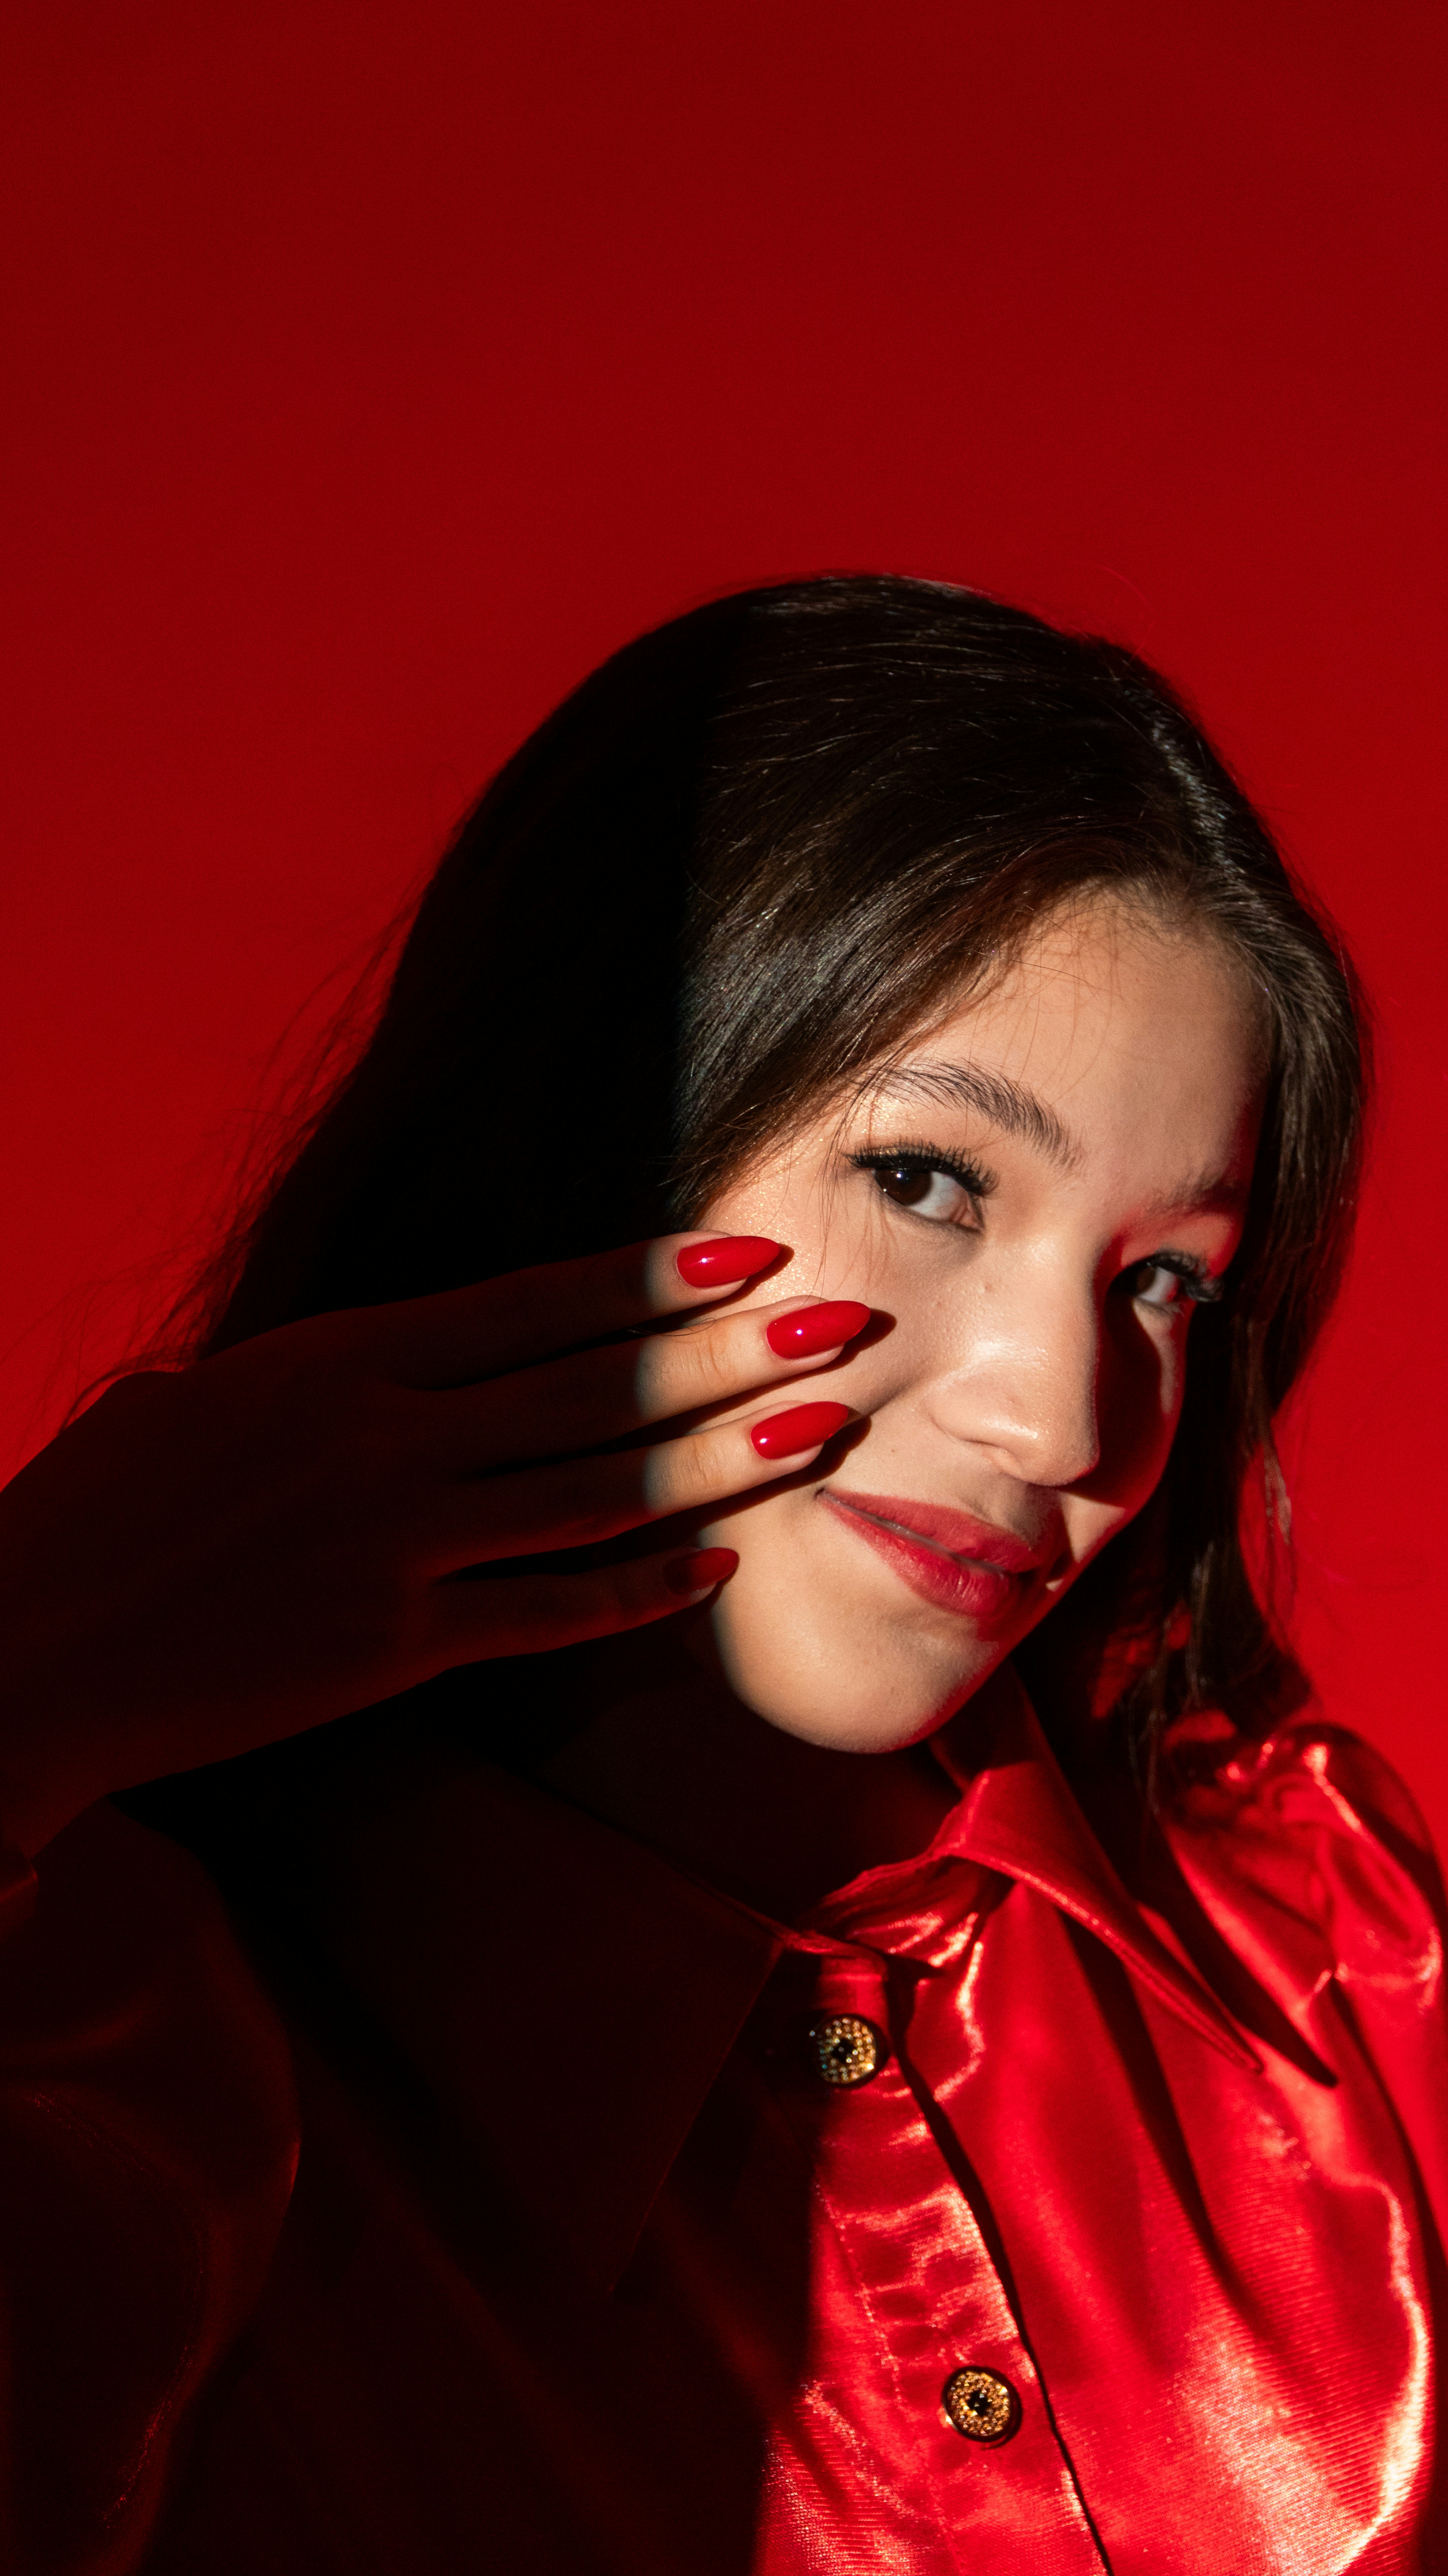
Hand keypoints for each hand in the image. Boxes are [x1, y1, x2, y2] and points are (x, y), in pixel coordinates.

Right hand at [0, 1234, 868, 1852]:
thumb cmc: (100, 1512)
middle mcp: (382, 1443)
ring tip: (824, 1428)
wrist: (29, 1648)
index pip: (529, 1308)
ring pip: (598, 1494)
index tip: (747, 1253)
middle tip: (842, 1321)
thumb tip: (408, 1365)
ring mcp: (395, 1549)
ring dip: (723, 1460)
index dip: (650, 1280)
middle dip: (729, 1352)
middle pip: (594, 1389)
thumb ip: (327, 1379)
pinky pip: (546, 1613)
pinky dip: (637, 1591)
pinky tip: (717, 1566)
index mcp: (335, 1363)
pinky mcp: (392, 1649)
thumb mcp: (207, 1401)